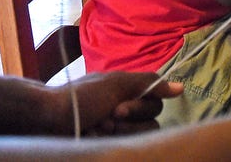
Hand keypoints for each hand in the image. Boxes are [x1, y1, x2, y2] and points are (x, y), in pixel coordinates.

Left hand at [45, 71, 181, 136]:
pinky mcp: (113, 147)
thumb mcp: (116, 83)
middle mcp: (127, 114)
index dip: (141, 106)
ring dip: (119, 132)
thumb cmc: (81, 98)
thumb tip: (180, 88)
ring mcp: (119, 133)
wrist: (50, 120)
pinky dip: (111, 142)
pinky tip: (94, 137)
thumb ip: (149, 84)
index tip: (119, 106)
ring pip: (143, 136)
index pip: (156, 102)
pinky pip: (131, 147)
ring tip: (98, 128)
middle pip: (152, 120)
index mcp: (128, 94)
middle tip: (107, 116)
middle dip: (128, 119)